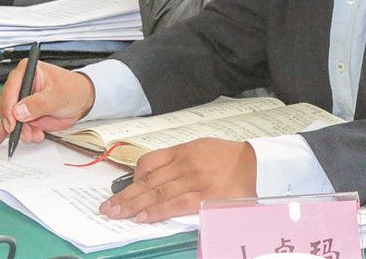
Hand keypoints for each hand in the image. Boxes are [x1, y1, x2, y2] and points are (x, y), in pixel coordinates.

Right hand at [0, 61, 94, 152]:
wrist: (82, 100)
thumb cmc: (73, 89)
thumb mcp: (58, 95)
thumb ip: (39, 103)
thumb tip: (19, 111)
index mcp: (27, 72)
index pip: (10, 90)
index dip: (9, 108)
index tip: (13, 122)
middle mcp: (20, 86)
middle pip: (6, 106)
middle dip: (13, 123)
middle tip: (25, 132)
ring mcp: (20, 102)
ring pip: (8, 119)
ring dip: (17, 131)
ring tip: (33, 135)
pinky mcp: (22, 115)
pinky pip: (8, 126)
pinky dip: (3, 136)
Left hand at [100, 138, 256, 222]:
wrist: (257, 164)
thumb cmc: (230, 157)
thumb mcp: (203, 148)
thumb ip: (181, 158)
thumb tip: (158, 174)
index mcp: (184, 150)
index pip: (150, 162)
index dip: (133, 177)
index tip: (123, 188)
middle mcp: (185, 163)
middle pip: (148, 180)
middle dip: (125, 195)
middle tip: (108, 207)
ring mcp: (194, 180)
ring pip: (157, 193)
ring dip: (134, 205)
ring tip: (117, 214)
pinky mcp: (204, 196)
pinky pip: (175, 204)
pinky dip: (157, 211)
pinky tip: (143, 217)